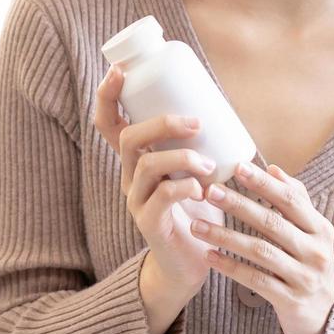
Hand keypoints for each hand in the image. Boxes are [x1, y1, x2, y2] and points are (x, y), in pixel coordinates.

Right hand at [93, 63, 224, 296]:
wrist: (190, 262)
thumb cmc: (198, 209)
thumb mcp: (196, 168)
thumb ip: (202, 143)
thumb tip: (226, 106)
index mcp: (136, 159)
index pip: (108, 122)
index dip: (108, 95)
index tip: (120, 71)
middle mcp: (130, 176)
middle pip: (129, 138)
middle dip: (161, 123)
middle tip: (196, 123)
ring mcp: (136, 200)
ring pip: (146, 166)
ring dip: (181, 158)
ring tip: (208, 163)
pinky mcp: (149, 224)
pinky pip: (160, 199)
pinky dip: (184, 188)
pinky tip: (202, 189)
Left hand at [195, 160, 333, 333]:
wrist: (327, 317)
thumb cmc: (311, 265)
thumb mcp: (313, 233)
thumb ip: (296, 200)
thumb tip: (273, 168)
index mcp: (320, 229)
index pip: (291, 200)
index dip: (264, 183)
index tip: (237, 167)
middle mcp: (316, 251)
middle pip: (272, 223)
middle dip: (238, 205)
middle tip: (209, 191)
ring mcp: (304, 277)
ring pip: (259, 251)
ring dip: (225, 236)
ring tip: (197, 225)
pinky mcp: (290, 300)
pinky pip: (255, 279)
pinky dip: (231, 266)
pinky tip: (209, 255)